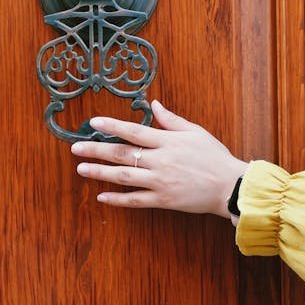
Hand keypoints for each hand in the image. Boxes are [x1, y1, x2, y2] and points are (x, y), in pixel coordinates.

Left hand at [71, 99, 247, 217]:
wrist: (229, 186)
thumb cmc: (214, 157)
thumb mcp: (196, 132)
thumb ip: (172, 120)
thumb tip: (154, 104)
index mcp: (167, 141)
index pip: (134, 131)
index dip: (111, 126)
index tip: (93, 123)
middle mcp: (160, 160)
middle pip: (121, 153)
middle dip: (96, 150)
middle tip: (75, 148)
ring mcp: (160, 182)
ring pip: (123, 177)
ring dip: (100, 172)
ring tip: (81, 169)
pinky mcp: (163, 200)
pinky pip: (135, 200)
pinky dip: (117, 199)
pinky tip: (101, 196)